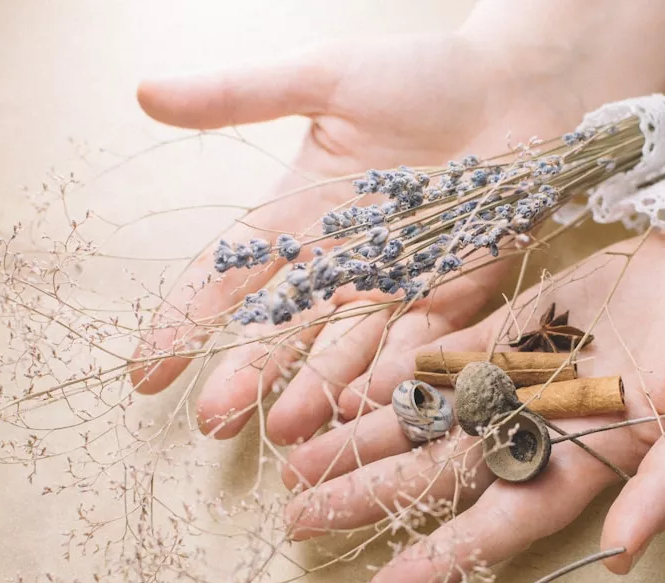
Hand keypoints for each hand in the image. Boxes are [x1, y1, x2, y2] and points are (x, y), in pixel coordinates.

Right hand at [128, 29, 591, 445]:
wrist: (519, 83)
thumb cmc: (424, 73)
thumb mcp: (323, 78)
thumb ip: (237, 95)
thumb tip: (145, 93)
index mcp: (299, 215)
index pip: (228, 277)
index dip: (186, 322)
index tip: (145, 371)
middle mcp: (339, 263)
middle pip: (282, 328)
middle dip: (246, 374)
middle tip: (213, 421)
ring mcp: (395, 286)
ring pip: (344, 348)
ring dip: (314, 390)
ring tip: (283, 427)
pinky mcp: (452, 298)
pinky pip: (418, 343)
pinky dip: (394, 372)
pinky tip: (365, 404)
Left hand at [281, 223, 664, 582]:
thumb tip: (623, 558)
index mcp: (590, 465)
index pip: (502, 523)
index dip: (442, 558)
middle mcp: (547, 428)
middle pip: (444, 470)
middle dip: (372, 495)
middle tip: (298, 518)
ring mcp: (528, 375)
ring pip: (433, 414)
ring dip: (368, 434)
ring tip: (296, 454)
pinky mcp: (522, 323)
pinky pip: (449, 350)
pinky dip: (399, 367)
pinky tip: (345, 382)